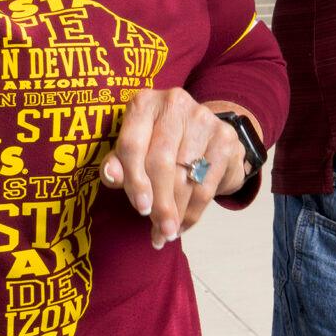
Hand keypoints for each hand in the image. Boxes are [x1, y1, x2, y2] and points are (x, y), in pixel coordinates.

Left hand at [101, 88, 249, 247]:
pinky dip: (194, 211)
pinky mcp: (224, 137)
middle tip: (159, 231)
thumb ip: (117, 163)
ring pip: (185, 177)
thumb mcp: (134, 150)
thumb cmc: (157, 146)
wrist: (203, 136)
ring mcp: (203, 118)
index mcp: (144, 103)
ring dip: (176, 212)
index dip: (135, 181)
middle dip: (159, 203)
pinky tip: (184, 223)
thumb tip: (110, 176)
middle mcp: (174, 103)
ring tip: (167, 231)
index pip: (133, 145)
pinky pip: (206, 184)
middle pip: (161, 162)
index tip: (141, 209)